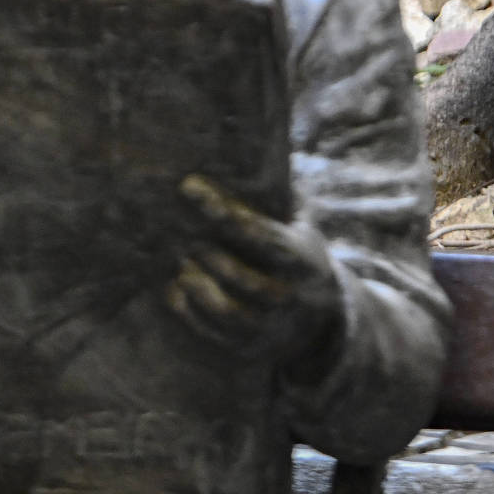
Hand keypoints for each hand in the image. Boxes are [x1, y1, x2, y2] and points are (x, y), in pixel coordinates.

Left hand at [166, 175, 345, 377]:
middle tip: (177, 230)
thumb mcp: (297, 224)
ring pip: (228, 311)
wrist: (321, 317)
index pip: (262, 236)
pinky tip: (172, 284)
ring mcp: (271, 329)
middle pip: (246, 280)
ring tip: (178, 260)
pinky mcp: (248, 348)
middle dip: (208, 252)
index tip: (188, 186)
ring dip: (195, 283)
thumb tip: (246, 145)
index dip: (223, 211)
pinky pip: (211, 333)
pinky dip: (185, 308)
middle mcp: (292, 299)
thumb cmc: (294, 253)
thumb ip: (275, 195)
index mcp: (305, 261)